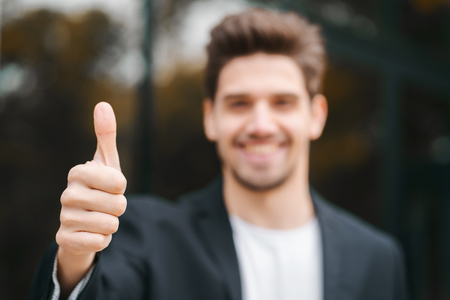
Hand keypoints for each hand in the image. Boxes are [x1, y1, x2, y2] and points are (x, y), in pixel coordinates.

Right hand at [55, 102, 126, 294]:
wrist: (83, 222)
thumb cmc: (99, 187)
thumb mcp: (106, 162)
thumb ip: (106, 135)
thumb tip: (103, 104)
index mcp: (78, 172)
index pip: (119, 182)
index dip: (121, 187)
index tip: (111, 186)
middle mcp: (67, 194)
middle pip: (118, 205)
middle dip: (119, 207)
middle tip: (106, 204)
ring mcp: (64, 218)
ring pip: (111, 225)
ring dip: (111, 224)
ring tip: (99, 217)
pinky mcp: (65, 239)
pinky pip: (101, 242)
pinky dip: (103, 239)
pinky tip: (92, 232)